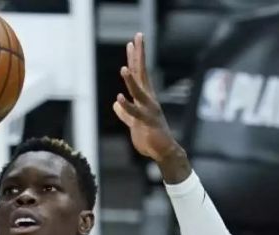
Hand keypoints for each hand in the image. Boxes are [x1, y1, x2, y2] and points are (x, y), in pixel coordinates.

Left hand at [113, 33, 181, 161]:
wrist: (162, 152)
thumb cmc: (150, 136)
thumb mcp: (133, 122)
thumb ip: (125, 113)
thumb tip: (116, 104)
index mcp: (145, 97)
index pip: (139, 73)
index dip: (135, 58)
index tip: (133, 41)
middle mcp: (148, 99)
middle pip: (142, 73)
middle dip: (139, 55)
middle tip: (138, 37)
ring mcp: (149, 109)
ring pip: (139, 91)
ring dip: (131, 80)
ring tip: (124, 67)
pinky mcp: (147, 122)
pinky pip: (135, 112)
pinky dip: (127, 105)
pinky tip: (119, 97)